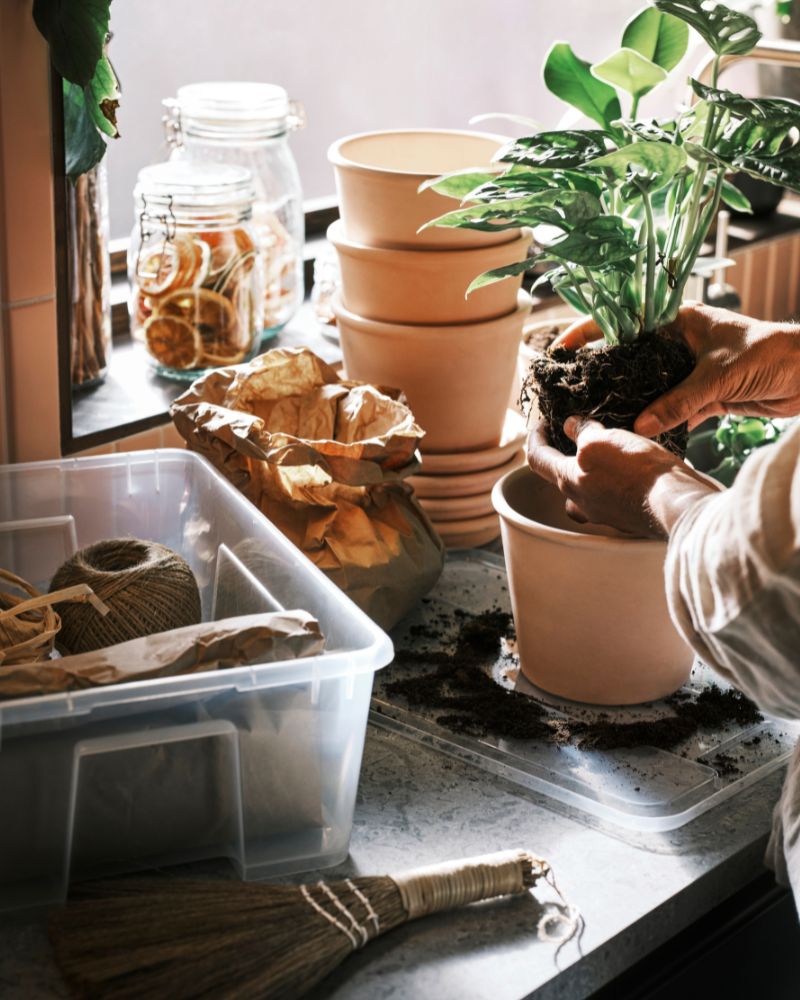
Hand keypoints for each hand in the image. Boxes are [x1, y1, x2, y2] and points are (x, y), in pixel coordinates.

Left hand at [526, 416, 722, 538]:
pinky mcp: (626, 515)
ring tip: (608, 448)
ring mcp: (603, 513)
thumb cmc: (639, 472)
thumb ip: (584, 433)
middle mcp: (581, 502)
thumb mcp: (606, 440)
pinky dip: (613, 479)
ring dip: (591, 469)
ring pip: (587, 487)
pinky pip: (611, 494)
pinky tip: (629, 466)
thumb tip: (572, 426)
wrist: (677, 503)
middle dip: (566, 453)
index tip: (542, 424)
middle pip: (561, 475)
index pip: (537, 459)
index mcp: (569, 481)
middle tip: (578, 433)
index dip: (535, 438)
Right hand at [553, 305, 799, 436]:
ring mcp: (688, 371)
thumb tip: (641, 428)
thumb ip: (678, 401)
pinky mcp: (702, 397)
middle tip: (574, 392)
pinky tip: (636, 436)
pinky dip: (656, 423)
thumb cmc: (768, 355)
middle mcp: (677, 343)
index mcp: (677, 321)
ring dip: (628, 402)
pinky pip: (669, 410)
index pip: (623, 321)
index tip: (561, 350)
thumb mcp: (718, 376)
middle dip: (603, 374)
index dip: (588, 332)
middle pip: (629, 357)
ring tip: (598, 419)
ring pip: (647, 386)